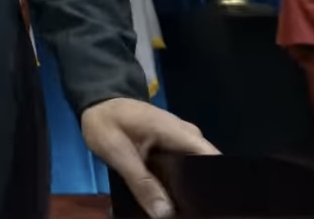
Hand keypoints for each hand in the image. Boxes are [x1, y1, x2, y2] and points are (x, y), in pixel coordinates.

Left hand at [81, 97, 219, 218]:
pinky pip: (182, 169)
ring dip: (188, 189)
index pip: (212, 159)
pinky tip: (169, 199)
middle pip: (206, 168)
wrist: (99, 106)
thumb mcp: (118, 154)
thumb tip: (164, 213)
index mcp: (178, 133)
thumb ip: (141, 183)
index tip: (208, 205)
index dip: (215, 183)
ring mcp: (180, 142)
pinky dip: (177, 183)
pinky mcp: (172, 149)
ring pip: (195, 171)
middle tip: (188, 212)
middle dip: (199, 191)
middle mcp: (187, 137)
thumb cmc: (107, 123)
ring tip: (180, 210)